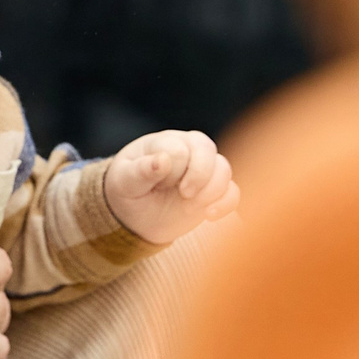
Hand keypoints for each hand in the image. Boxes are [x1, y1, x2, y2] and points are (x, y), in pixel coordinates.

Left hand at [103, 129, 240, 244]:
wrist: (135, 216)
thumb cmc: (128, 191)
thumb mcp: (125, 181)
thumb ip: (141, 170)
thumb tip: (163, 160)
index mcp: (165, 142)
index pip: (180, 149)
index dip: (172, 171)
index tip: (156, 184)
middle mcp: (189, 149)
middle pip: (208, 150)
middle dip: (198, 176)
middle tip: (183, 195)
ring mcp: (204, 169)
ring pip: (224, 170)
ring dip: (210, 192)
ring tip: (188, 207)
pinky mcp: (214, 190)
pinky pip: (233, 192)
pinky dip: (225, 204)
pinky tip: (208, 216)